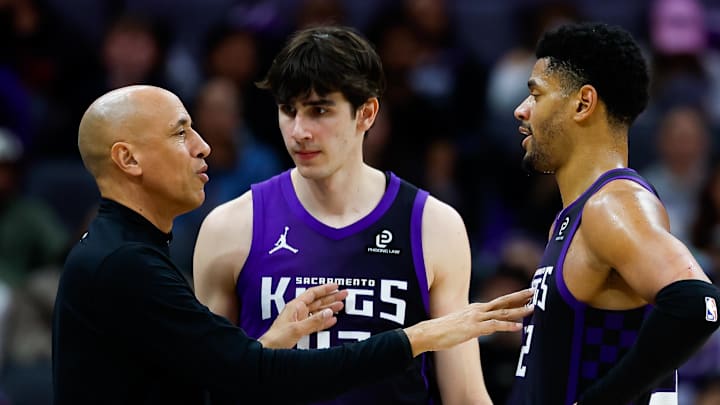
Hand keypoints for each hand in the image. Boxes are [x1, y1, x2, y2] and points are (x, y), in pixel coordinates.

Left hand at [258, 283, 348, 348]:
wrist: (269, 350)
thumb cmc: (277, 338)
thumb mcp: (297, 329)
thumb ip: (314, 321)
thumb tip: (329, 312)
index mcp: (295, 306)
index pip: (312, 293)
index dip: (325, 289)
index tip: (336, 286)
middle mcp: (298, 311)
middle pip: (317, 301)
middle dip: (331, 298)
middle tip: (344, 295)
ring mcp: (300, 320)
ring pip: (318, 311)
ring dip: (329, 308)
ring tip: (341, 306)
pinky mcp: (301, 329)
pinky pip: (316, 322)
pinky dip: (325, 321)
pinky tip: (332, 319)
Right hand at [404, 288, 533, 355]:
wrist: (430, 333)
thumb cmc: (444, 330)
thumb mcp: (462, 324)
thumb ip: (474, 323)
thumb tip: (482, 327)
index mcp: (476, 309)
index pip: (499, 302)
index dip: (514, 298)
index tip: (527, 294)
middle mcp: (478, 310)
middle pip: (503, 302)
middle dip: (520, 297)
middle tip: (535, 291)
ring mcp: (476, 318)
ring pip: (502, 313)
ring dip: (518, 311)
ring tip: (533, 308)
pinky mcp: (473, 328)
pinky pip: (494, 326)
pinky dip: (507, 326)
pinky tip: (519, 327)